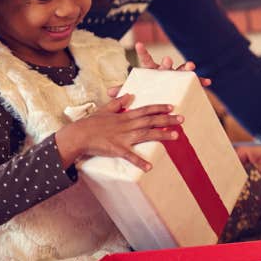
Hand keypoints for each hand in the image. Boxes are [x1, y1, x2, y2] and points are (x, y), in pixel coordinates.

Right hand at [55, 93, 181, 170]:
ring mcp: (123, 137)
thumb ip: (118, 102)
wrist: (78, 135)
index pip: (145, 110)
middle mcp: (127, 125)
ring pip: (146, 135)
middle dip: (167, 119)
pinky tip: (149, 167)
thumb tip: (129, 94)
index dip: (159, 108)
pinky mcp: (117, 149)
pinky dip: (139, 161)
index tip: (172, 107)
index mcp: (125, 115)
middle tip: (182, 119)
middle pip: (150, 121)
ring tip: (176, 136)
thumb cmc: (91, 123)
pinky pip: (130, 156)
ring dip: (161, 135)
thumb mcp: (105, 109)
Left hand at [106, 43, 211, 97]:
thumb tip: (110, 92)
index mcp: (152, 71)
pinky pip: (194, 82)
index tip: (138, 45)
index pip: (146, 61)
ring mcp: (177, 76)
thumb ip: (124, 91)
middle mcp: (165, 71)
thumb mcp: (136, 90)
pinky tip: (207, 82)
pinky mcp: (186, 83)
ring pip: (182, 70)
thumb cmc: (147, 92)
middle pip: (165, 66)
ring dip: (186, 67)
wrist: (162, 98)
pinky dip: (201, 81)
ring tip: (190, 65)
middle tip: (167, 60)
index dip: (142, 52)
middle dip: (167, 63)